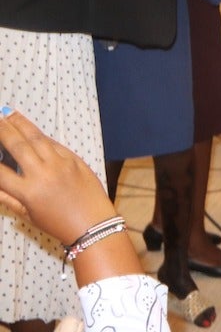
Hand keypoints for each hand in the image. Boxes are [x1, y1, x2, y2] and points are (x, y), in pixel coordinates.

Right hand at [0, 109, 114, 245]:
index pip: (1, 172)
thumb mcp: (28, 215)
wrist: (93, 223)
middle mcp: (43, 174)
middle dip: (3, 130)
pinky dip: (41, 135)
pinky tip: (30, 128)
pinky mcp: (74, 159)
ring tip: (8, 114)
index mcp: (28, 191)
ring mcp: (61, 164)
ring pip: (37, 138)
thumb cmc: (58, 223)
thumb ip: (8, 199)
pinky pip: (54, 144)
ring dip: (22, 124)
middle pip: (18, 145)